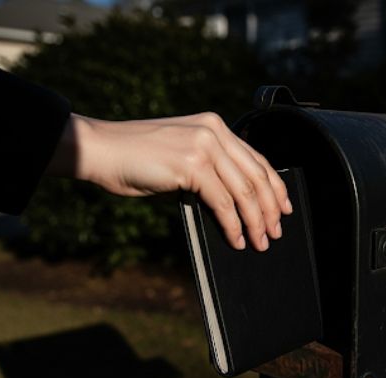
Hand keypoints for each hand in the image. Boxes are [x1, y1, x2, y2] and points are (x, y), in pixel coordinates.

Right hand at [47, 112, 292, 250]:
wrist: (101, 150)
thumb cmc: (135, 158)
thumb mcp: (179, 156)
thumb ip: (207, 168)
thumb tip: (231, 200)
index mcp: (214, 126)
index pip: (256, 159)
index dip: (275, 187)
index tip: (284, 208)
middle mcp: (213, 131)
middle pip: (256, 176)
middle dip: (270, 209)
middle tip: (276, 233)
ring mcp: (203, 146)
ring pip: (244, 192)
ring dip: (255, 222)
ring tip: (261, 242)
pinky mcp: (192, 165)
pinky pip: (223, 202)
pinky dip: (233, 225)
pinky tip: (237, 240)